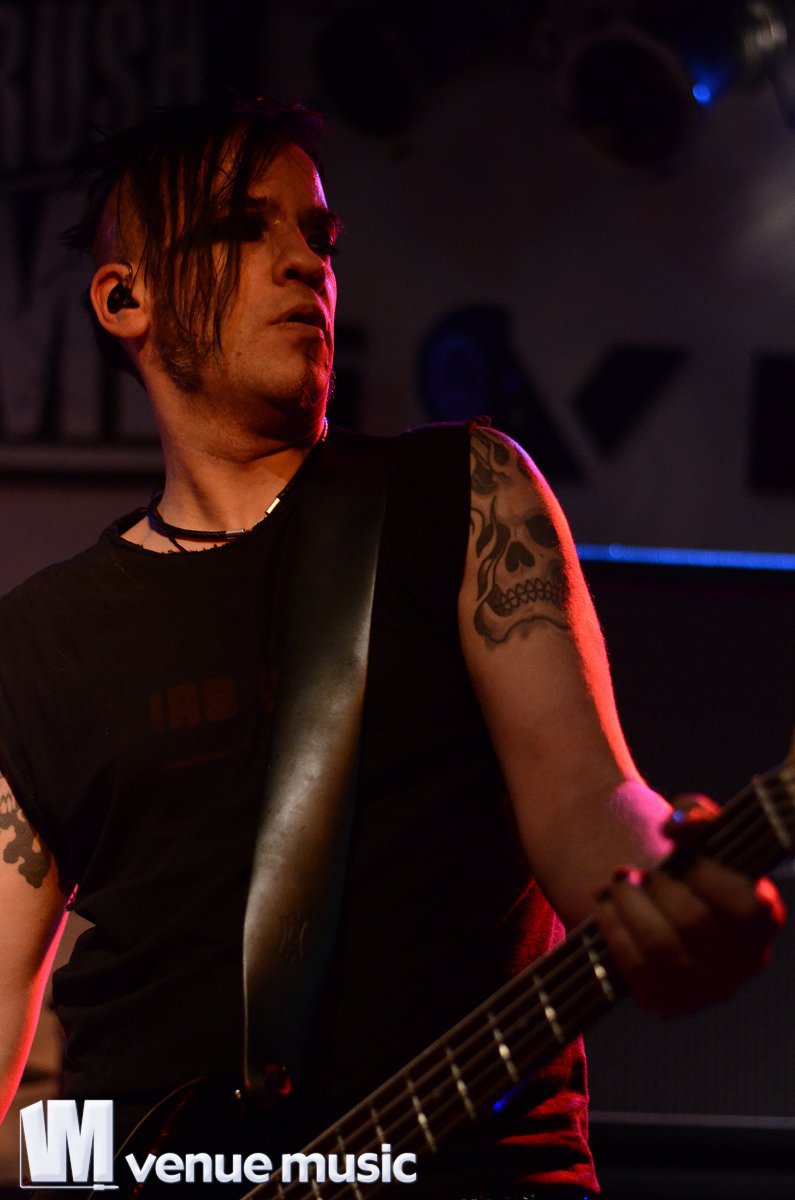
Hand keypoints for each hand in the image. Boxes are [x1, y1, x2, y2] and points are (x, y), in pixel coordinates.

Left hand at [592, 795, 785, 1016]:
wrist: (650, 895)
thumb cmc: (681, 859)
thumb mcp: (696, 831)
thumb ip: (697, 815)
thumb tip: (681, 823)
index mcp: (763, 918)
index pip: (747, 907)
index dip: (708, 875)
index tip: (675, 849)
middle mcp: (744, 961)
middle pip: (696, 926)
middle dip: (656, 888)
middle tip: (632, 869)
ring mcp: (707, 988)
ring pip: (664, 952)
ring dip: (630, 910)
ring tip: (615, 883)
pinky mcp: (669, 1002)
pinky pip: (638, 974)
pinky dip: (615, 935)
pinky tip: (604, 909)